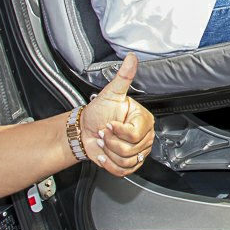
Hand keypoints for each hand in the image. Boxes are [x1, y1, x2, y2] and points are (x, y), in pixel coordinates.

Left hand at [79, 53, 154, 176]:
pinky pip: (124, 170)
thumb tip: (131, 59)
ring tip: (104, 142)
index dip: (118, 131)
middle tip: (104, 132)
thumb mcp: (110, 94)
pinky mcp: (130, 163)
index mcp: (143, 120)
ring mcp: (138, 150)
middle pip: (131, 150)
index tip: (108, 123)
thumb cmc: (97, 112)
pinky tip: (104, 154)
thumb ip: (123, 77)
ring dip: (109, 153)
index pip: (134, 134)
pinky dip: (110, 165)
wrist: (85, 130)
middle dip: (111, 142)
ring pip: (127, 161)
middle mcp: (144, 136)